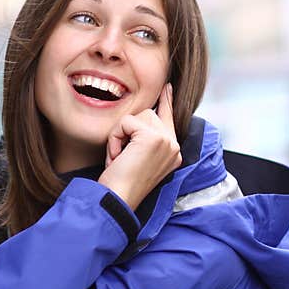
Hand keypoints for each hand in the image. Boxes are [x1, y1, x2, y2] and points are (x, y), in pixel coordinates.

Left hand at [98, 83, 180, 209]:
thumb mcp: (137, 159)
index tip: (167, 88)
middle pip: (147, 114)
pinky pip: (125, 122)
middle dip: (127, 131)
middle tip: (120, 158)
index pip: (170, 119)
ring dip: (119, 136)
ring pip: (136, 116)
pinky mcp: (153, 137)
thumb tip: (143, 116)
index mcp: (173, 152)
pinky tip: (117, 158)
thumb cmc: (121, 185)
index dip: (167, 101)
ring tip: (119, 160)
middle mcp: (174, 146)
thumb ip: (144, 139)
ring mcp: (166, 141)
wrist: (118, 200)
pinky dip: (114, 139)